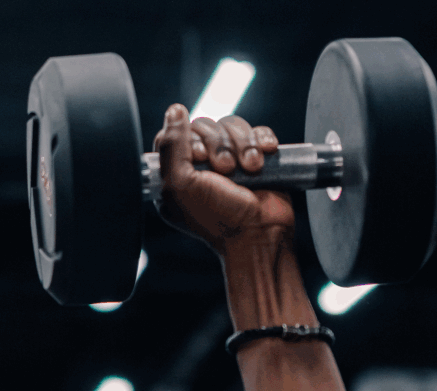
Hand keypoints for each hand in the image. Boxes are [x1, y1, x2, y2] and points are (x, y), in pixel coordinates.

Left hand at [150, 104, 292, 255]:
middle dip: (218, 145)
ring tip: (250, 168)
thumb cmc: (218, 218)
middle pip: (206, 126)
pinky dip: (262, 140)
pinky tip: (265, 156)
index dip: (188, 139)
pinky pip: (257, 131)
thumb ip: (170, 146)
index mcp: (176, 175)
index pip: (175, 134)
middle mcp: (201, 167)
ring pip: (233, 126)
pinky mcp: (257, 158)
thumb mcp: (180, 185)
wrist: (260, 233)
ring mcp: (230, 161)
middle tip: (225, 170)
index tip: (197, 158)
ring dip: (243, 145)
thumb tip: (174, 110)